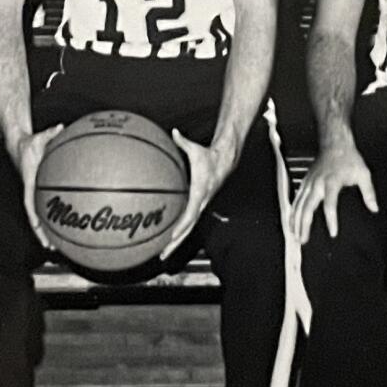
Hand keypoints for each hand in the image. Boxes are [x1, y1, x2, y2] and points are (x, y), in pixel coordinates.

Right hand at [10, 124, 64, 249]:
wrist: (19, 145)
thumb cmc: (28, 144)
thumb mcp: (38, 138)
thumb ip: (50, 133)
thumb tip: (60, 126)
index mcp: (29, 183)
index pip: (30, 205)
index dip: (35, 220)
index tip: (39, 231)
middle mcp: (31, 192)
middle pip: (36, 218)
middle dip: (42, 234)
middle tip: (52, 248)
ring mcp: (36, 194)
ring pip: (41, 216)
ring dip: (48, 230)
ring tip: (59, 245)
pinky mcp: (40, 192)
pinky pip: (48, 207)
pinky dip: (55, 217)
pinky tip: (67, 224)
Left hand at [157, 132, 233, 260]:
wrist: (224, 163)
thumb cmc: (208, 157)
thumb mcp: (196, 150)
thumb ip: (184, 142)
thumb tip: (175, 131)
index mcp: (200, 194)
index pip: (191, 214)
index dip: (182, 225)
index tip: (172, 236)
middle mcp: (200, 205)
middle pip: (187, 229)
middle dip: (175, 243)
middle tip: (163, 255)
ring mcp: (199, 208)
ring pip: (187, 230)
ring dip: (175, 243)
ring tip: (162, 254)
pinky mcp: (197, 208)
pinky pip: (186, 223)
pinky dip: (177, 233)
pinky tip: (166, 239)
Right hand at [289, 141, 378, 244]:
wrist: (335, 144)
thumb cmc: (349, 159)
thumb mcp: (363, 173)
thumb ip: (368, 192)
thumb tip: (374, 208)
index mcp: (332, 182)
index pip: (330, 204)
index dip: (331, 219)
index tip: (333, 233)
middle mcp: (317, 183)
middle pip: (307, 207)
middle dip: (304, 225)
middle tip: (304, 240)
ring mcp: (309, 182)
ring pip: (299, 205)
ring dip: (296, 221)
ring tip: (296, 236)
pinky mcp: (305, 182)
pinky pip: (296, 199)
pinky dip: (292, 211)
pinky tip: (291, 222)